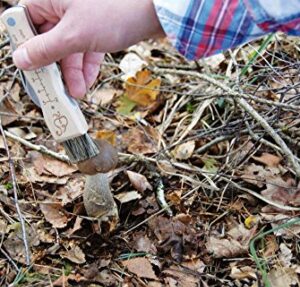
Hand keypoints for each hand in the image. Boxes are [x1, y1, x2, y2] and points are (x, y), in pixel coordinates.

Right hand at [13, 0, 163, 97]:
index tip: (32, 70)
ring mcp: (82, 16)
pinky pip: (86, 50)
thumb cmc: (115, 12)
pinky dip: (87, 67)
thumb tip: (21, 59)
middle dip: (55, 68)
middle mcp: (64, 5)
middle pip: (49, 40)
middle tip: (56, 90)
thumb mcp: (74, 35)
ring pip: (70, 48)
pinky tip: (87, 83)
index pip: (26, 23)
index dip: (28, 48)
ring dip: (73, 73)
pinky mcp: (98, 27)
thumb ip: (46, 49)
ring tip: (77, 93)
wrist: (154, 11)